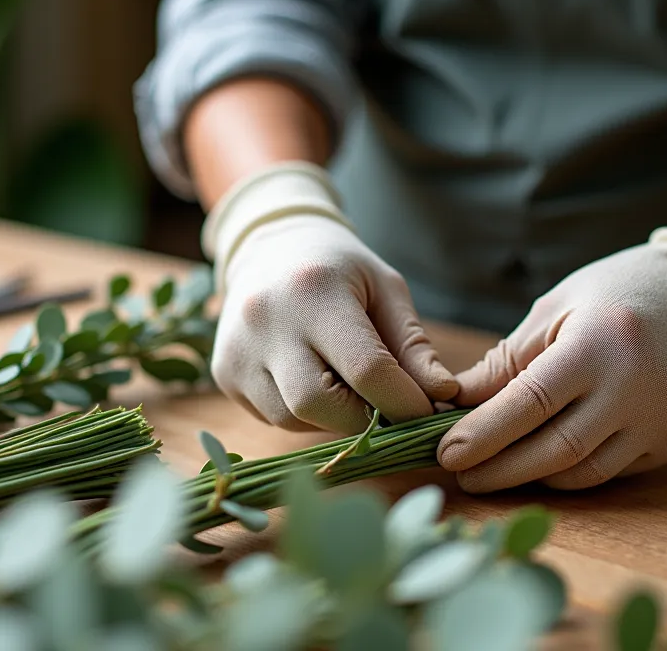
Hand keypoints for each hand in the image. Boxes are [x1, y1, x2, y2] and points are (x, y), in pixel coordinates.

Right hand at [204, 161, 457, 433]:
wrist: (270, 246)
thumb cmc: (340, 268)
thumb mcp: (385, 289)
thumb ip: (413, 344)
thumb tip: (442, 395)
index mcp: (314, 290)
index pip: (366, 369)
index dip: (405, 401)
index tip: (428, 410)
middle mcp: (265, 321)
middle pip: (320, 404)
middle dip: (364, 420)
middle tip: (389, 411)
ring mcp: (237, 350)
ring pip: (293, 418)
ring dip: (333, 418)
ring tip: (349, 387)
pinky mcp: (224, 372)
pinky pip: (273, 415)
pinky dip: (304, 413)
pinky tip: (315, 380)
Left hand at [439, 193, 666, 492]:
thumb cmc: (617, 292)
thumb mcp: (556, 309)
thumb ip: (508, 360)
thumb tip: (455, 403)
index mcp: (598, 342)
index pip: (530, 402)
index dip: (484, 433)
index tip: (446, 453)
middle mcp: (635, 387)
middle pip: (556, 449)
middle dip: (500, 468)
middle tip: (460, 474)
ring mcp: (660, 419)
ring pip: (584, 471)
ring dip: (532, 478)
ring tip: (492, 471)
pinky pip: (611, 471)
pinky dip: (569, 473)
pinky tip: (539, 465)